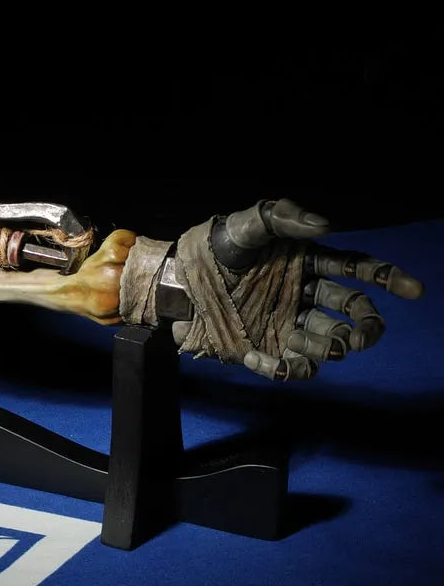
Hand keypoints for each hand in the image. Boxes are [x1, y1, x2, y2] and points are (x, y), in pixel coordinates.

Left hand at [172, 199, 424, 381]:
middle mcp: (303, 296)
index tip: (412, 289)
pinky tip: (258, 358)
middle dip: (366, 327)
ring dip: (326, 348)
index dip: (387, 278)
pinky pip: (290, 368)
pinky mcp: (265, 349)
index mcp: (305, 264)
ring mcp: (286, 325)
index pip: (356, 270)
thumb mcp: (243, 226)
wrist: (174, 285)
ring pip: (328, 343)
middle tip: (357, 336)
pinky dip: (282, 369)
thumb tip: (327, 227)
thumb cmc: (210, 251)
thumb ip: (281, 217)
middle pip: (352, 313)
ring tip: (303, 341)